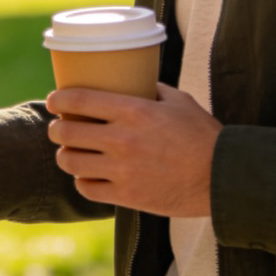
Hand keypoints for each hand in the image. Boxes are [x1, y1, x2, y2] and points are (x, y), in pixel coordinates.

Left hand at [46, 82, 221, 216]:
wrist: (223, 179)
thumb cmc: (202, 135)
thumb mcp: (178, 100)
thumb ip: (150, 89)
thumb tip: (133, 78)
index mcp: (132, 111)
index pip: (78, 101)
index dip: (58, 100)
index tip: (53, 101)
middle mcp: (121, 140)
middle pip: (66, 133)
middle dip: (56, 130)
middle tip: (59, 128)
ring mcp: (122, 171)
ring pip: (71, 162)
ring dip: (66, 156)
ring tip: (70, 152)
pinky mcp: (127, 197)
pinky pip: (87, 189)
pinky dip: (83, 181)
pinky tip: (87, 175)